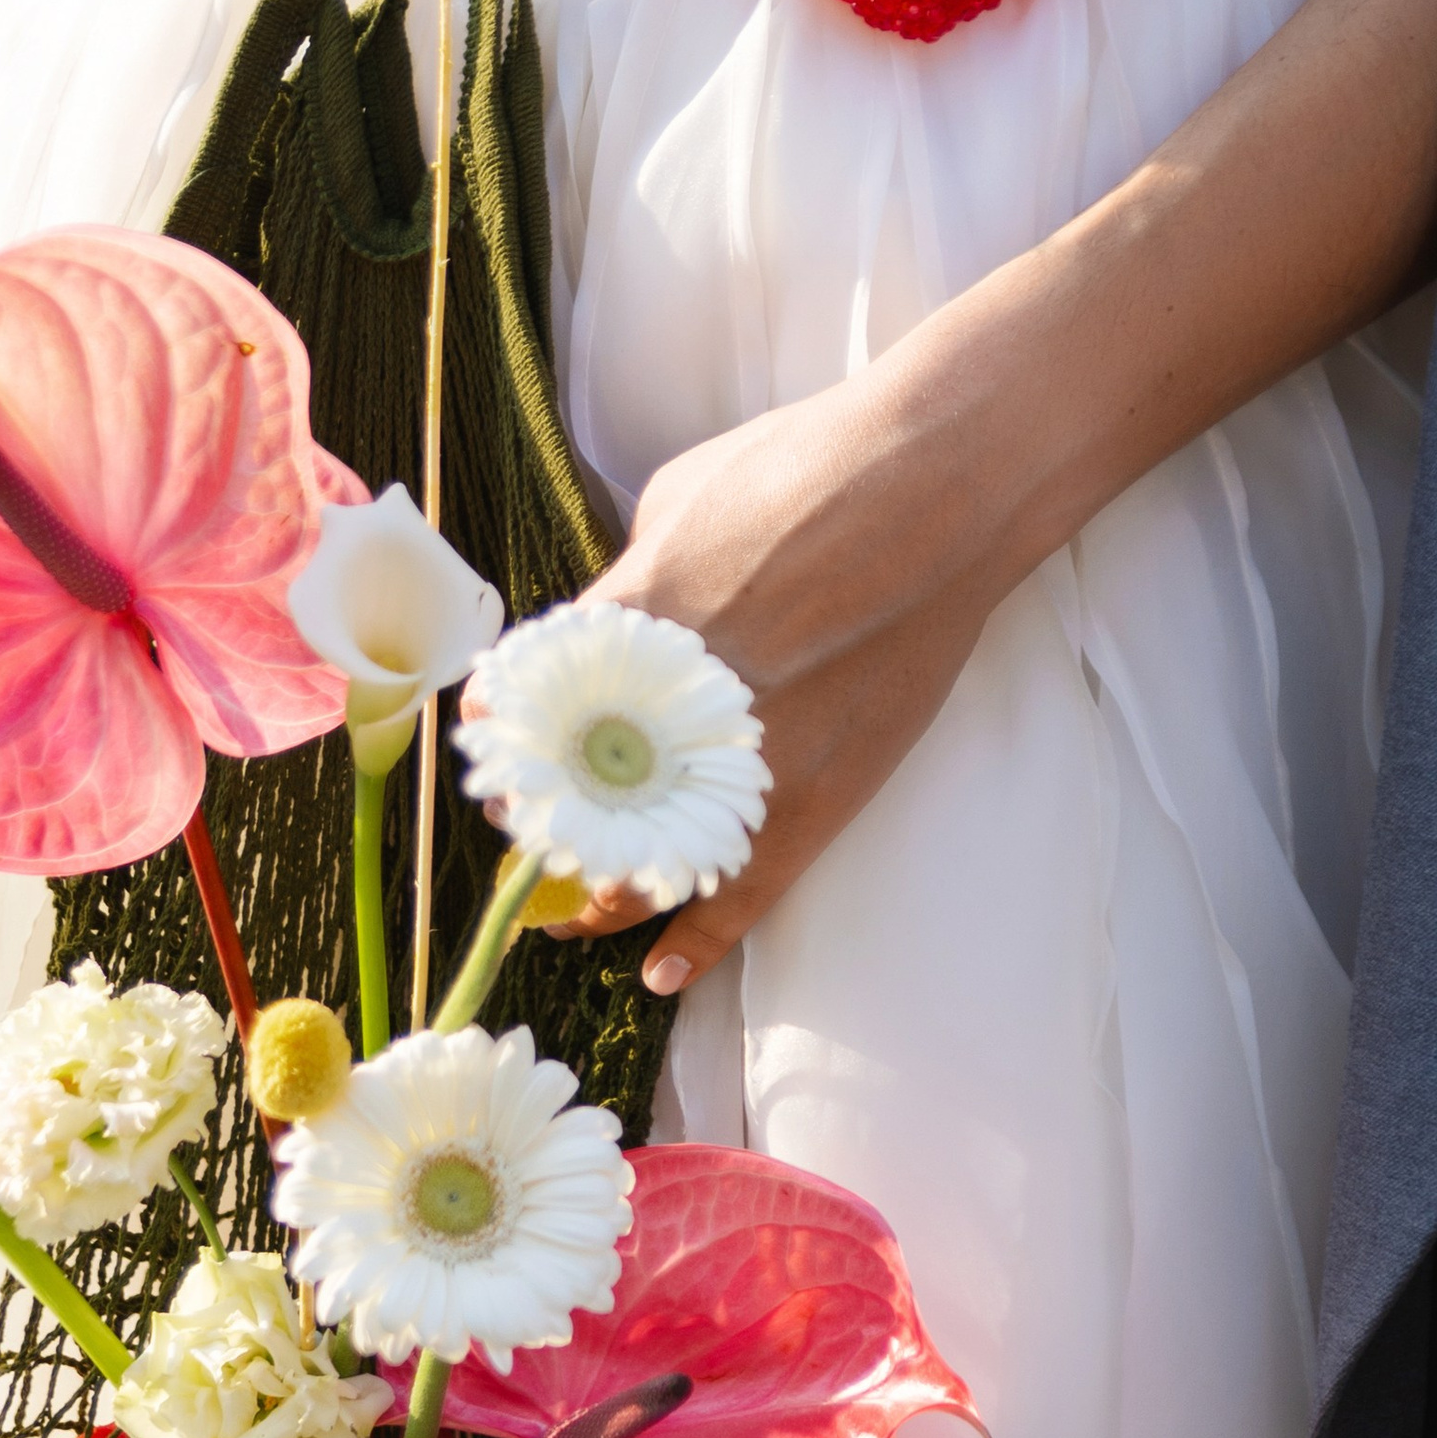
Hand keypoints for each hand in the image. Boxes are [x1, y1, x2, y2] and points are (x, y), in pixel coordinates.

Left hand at [506, 382, 1010, 999]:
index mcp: (626, 622)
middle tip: (524, 839)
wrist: (938, 488)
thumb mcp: (681, 494)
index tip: (498, 761)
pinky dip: (697, 940)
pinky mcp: (817, 796)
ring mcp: (746, 760)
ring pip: (644, 863)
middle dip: (540, 827)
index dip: (508, 747)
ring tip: (569, 914)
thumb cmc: (810, 465)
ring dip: (598, 897)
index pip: (531, 712)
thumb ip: (637, 570)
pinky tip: (659, 973)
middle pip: (574, 797)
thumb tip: (624, 613)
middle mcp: (671, 704)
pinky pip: (744, 893)